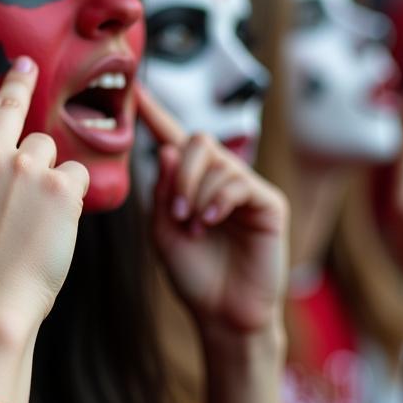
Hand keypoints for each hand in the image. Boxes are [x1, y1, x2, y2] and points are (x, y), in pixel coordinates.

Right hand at [0, 33, 87, 402]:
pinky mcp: (61, 188)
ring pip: (46, 146)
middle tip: (25, 65)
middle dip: (18, 79)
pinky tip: (58, 223)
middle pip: (8, 101)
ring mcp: (24, 167)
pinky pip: (76, 173)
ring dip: (45, 168)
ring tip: (35, 214)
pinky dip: (72, 193)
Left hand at [137, 85, 287, 340]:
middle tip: (176, 212)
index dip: (153, 112)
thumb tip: (167, 150)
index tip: (135, 88)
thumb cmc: (193, 275)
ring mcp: (245, 188)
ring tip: (194, 226)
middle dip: (180, 173)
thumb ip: (161, 191)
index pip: (170, 138)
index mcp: (188, 182)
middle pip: (197, 140)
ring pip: (215, 160)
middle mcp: (218, 178)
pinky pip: (237, 181)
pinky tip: (210, 222)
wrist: (221, 314)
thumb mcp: (162, 231)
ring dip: (195, 192)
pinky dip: (217, 199)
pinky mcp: (267, 203)